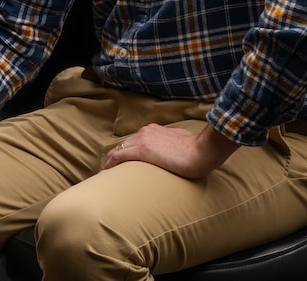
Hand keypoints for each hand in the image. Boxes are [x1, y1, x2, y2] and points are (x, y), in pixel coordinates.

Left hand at [99, 122, 238, 179]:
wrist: (203, 150)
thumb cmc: (197, 149)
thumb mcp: (180, 143)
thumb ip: (170, 146)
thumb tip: (171, 155)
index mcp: (153, 130)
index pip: (132, 142)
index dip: (123, 154)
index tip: (117, 165)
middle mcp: (145, 132)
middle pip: (122, 146)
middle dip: (113, 159)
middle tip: (106, 173)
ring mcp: (143, 139)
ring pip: (118, 150)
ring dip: (109, 162)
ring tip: (103, 176)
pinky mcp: (143, 150)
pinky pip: (119, 156)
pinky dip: (109, 164)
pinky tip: (104, 173)